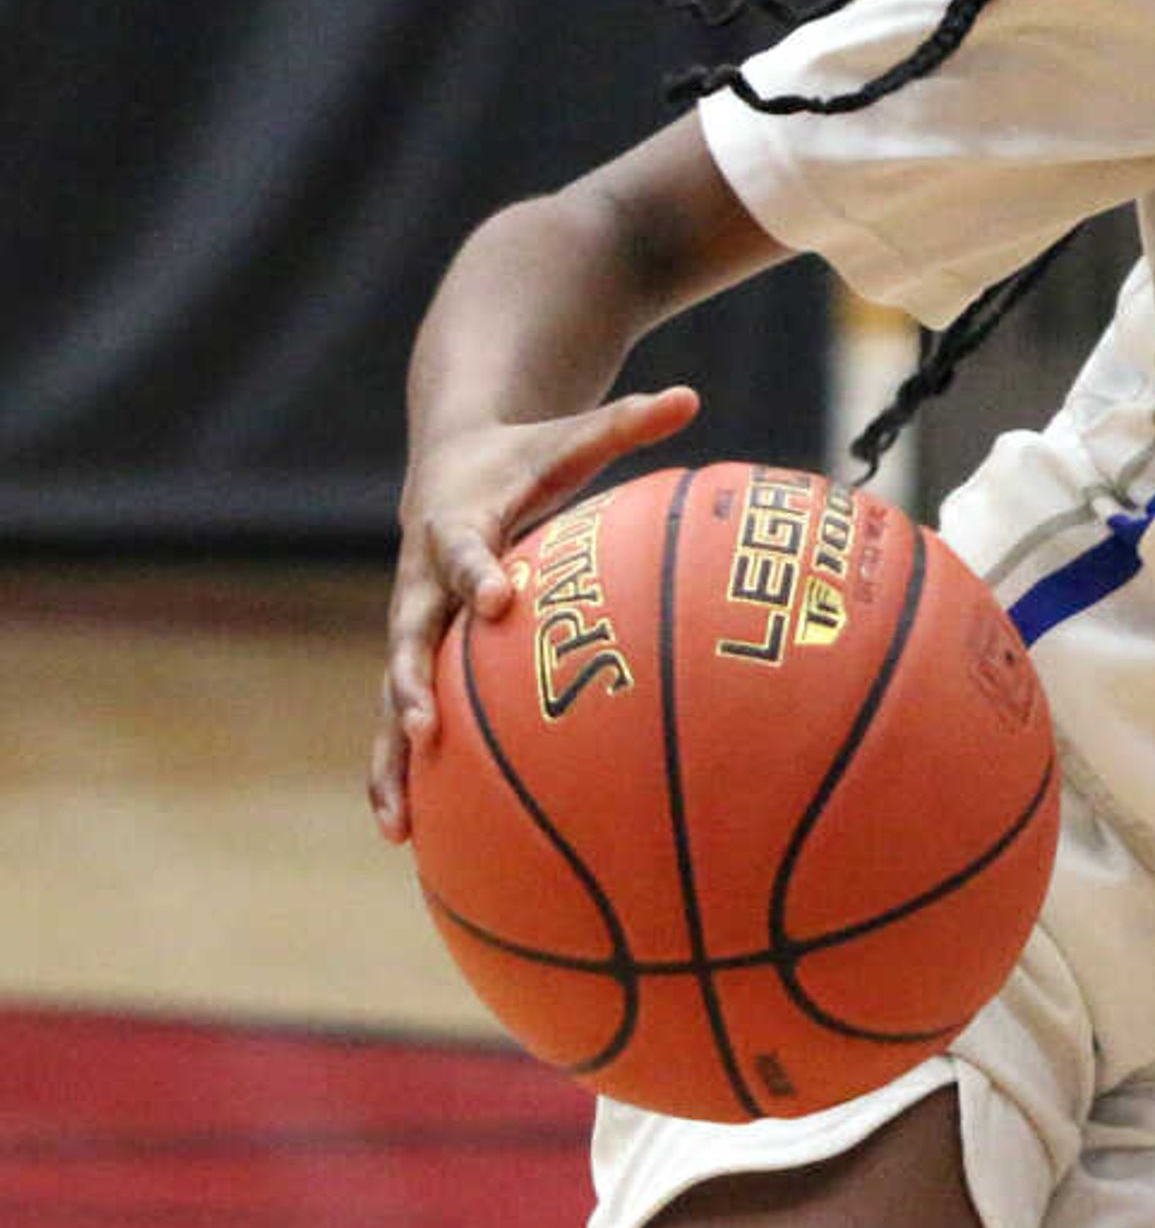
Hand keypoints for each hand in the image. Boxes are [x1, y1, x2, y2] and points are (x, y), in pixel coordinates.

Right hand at [370, 384, 699, 842]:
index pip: (464, 548)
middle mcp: (422, 581)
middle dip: (411, 684)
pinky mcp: (415, 656)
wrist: (446, 466)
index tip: (498, 598)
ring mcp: (412, 625)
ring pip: (390, 697)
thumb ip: (626, 421)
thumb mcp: (570, 436)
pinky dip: (399, 771)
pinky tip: (407, 833)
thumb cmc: (525, 457)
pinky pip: (401, 719)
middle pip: (407, 636)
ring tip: (397, 822)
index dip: (477, 570)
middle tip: (426, 730)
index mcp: (457, 525)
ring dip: (391, 758)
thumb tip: (690, 394)